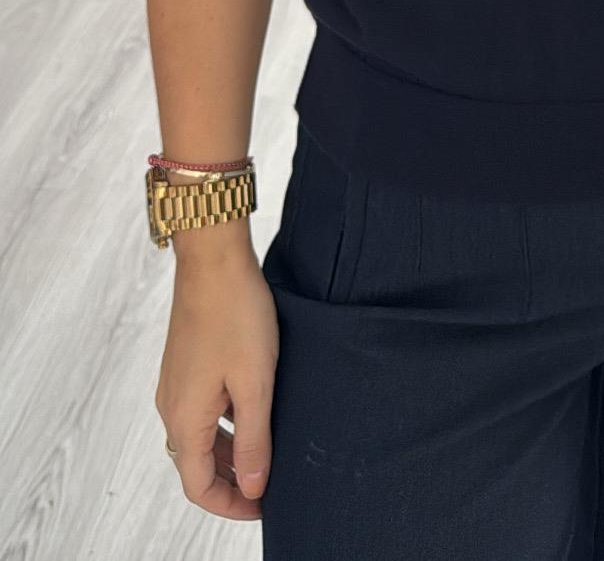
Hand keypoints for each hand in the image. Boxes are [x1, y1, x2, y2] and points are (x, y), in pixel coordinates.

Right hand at [156, 250, 278, 518]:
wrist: (213, 257)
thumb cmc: (236, 314)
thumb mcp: (255, 383)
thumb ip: (254, 439)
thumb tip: (254, 487)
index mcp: (184, 419)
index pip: (198, 486)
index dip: (231, 504)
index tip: (265, 506)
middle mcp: (171, 406)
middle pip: (196, 465)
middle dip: (233, 481)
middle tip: (271, 483)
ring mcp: (175, 384)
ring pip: (199, 437)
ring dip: (229, 453)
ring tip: (269, 451)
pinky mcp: (185, 364)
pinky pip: (200, 410)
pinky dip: (224, 424)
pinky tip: (254, 411)